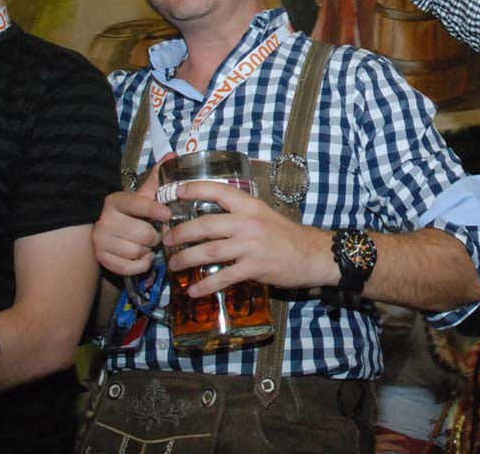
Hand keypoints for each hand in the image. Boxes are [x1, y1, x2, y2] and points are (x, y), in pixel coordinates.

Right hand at [92, 157, 172, 276]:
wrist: (108, 235)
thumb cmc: (131, 214)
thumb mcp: (142, 197)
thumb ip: (156, 180)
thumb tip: (172, 156)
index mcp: (115, 201)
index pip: (136, 205)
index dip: (154, 210)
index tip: (167, 214)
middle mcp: (104, 220)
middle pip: (143, 234)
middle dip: (154, 236)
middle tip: (154, 233)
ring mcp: (100, 241)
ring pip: (138, 251)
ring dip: (148, 250)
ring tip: (145, 244)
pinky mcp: (102, 259)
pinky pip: (131, 267)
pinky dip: (141, 264)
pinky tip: (141, 256)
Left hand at [162, 180, 334, 296]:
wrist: (313, 255)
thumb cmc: (287, 236)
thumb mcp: (264, 216)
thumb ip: (241, 217)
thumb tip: (212, 222)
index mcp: (250, 206)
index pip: (219, 190)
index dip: (195, 188)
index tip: (176, 191)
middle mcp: (248, 223)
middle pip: (205, 224)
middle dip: (180, 232)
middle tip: (166, 240)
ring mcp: (250, 245)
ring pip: (209, 251)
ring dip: (186, 259)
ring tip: (173, 265)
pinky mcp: (254, 267)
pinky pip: (223, 277)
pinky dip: (205, 285)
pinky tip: (193, 291)